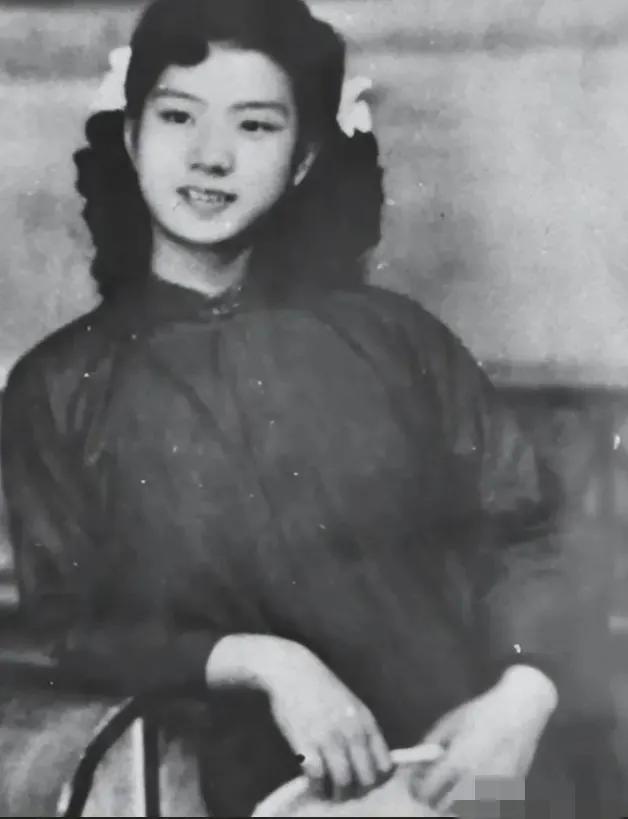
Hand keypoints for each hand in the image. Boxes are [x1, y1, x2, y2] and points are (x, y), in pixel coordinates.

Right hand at [206, 634, 392, 800]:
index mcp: (367, 722)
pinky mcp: (306, 743)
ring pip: (344, 782)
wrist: (293, 671)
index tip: (364, 782)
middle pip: (366, 779)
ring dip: (337, 794)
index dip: (377, 780)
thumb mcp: (351, 705)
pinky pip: (317, 777)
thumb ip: (362, 731)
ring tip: (330, 793)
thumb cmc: (321, 688)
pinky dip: (316, 786)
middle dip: (357, 791)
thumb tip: (371, 762)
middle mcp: (352, 732)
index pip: (385, 766)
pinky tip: (314, 783)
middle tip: (346, 791)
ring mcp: (329, 738)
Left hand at [416, 666, 557, 812]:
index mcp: (457, 761)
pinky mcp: (510, 791)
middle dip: (434, 799)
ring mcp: (495, 788)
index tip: (416, 785)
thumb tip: (415, 763)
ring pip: (466, 810)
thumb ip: (429, 744)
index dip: (417, 789)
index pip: (428, 790)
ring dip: (456, 804)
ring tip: (453, 788)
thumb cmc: (482, 713)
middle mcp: (476, 780)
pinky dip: (476, 801)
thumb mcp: (449, 723)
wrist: (520, 711)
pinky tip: (474, 786)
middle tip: (431, 788)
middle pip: (444, 806)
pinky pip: (486, 805)